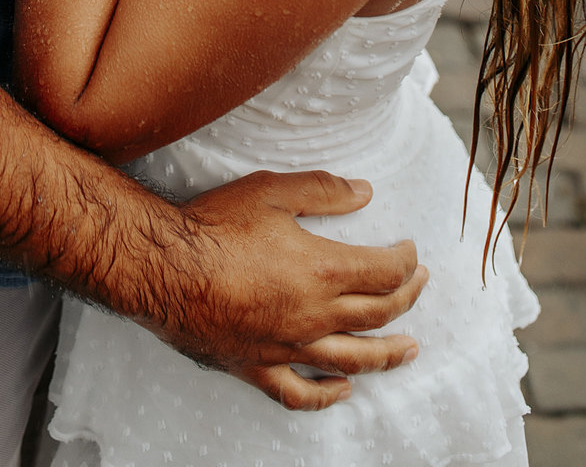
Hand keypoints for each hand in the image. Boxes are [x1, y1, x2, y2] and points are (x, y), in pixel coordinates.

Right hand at [159, 171, 425, 410]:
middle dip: (406, 298)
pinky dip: (328, 395)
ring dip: (388, 354)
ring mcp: (288, 346)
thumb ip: (323, 190)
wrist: (164, 269)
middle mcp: (314, 315)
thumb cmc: (216, 225)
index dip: (404, 261)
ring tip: (411, 350)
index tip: (411, 251)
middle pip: (377, 314)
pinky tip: (343, 390)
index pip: (383, 271)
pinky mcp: (258, 367)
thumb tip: (365, 192)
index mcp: (323, 271)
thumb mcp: (272, 190)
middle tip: (420, 285)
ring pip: (352, 359)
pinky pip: (302, 393)